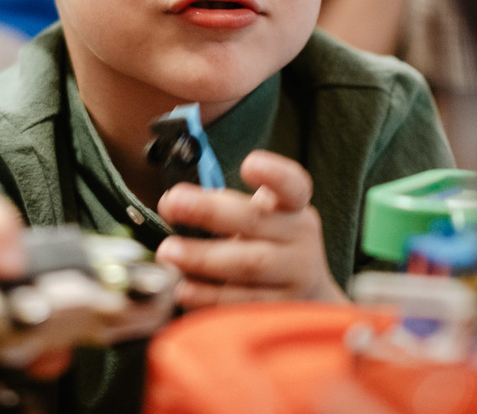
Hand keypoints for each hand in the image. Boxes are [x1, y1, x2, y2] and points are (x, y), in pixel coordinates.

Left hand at [154, 150, 347, 308]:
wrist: (308, 300)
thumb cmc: (269, 246)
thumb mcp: (261, 219)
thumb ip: (226, 207)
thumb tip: (177, 203)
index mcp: (293, 208)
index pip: (292, 184)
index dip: (274, 174)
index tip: (249, 163)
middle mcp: (300, 239)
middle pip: (256, 223)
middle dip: (209, 212)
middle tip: (170, 204)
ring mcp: (295, 278)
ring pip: (248, 267)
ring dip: (203, 258)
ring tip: (168, 252)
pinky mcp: (280, 312)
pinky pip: (240, 305)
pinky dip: (208, 298)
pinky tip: (183, 290)